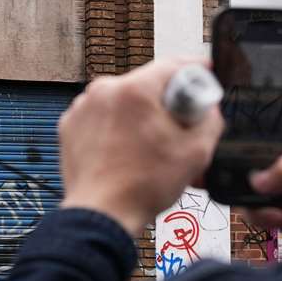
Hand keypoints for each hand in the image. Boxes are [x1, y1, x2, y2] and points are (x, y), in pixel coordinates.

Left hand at [58, 58, 224, 235]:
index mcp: (134, 91)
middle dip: (165, 100)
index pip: (172, 65)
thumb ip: (211, 120)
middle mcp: (103, 92)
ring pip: (123, 101)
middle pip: (146, 84)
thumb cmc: (142, 187)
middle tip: (178, 125)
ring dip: (139, 114)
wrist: (102, 215)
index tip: (204, 70)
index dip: (194, 67)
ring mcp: (82, 109)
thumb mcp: (196, 152)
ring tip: (149, 146)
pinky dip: (116, 128)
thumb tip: (209, 108)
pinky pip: (102, 117)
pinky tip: (127, 151)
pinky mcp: (70, 126)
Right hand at [245, 104, 281, 247]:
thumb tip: (257, 178)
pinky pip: (256, 207)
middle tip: (248, 172)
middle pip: (264, 147)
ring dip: (252, 192)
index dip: (274, 107)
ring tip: (268, 205)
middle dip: (250, 158)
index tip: (249, 113)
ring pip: (255, 180)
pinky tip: (277, 221)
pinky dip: (258, 214)